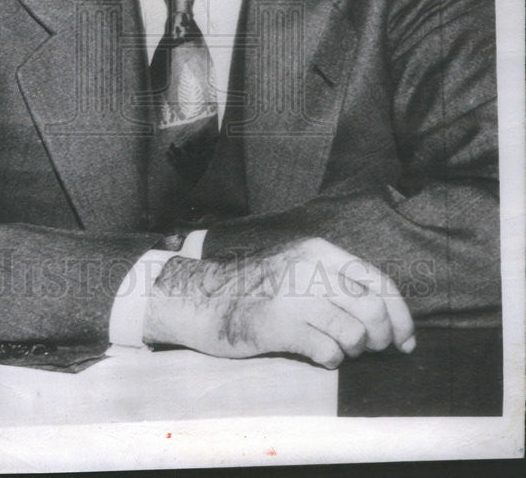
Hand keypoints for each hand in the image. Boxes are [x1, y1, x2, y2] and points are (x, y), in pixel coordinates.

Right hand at [143, 237, 414, 367]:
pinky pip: (329, 353)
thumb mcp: (299, 268)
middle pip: (373, 310)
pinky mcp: (280, 326)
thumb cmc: (259, 289)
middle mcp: (310, 269)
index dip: (401, 315)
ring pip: (356, 334)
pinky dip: (331, 360)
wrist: (206, 299)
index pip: (379, 281)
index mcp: (320, 251)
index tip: (406, 340)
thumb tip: (389, 318)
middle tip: (370, 349)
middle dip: (382, 338)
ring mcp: (294, 297)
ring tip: (338, 348)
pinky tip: (317, 353)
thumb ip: (337, 281)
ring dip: (355, 351)